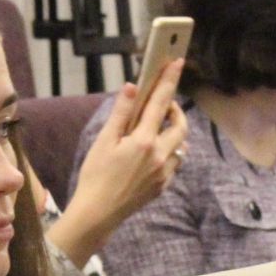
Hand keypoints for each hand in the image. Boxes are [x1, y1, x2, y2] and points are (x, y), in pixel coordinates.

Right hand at [45, 60, 189, 267]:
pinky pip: (174, 163)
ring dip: (173, 133)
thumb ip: (121, 113)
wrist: (98, 214)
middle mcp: (159, 155)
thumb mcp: (104, 141)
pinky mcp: (163, 185)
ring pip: (180, 146)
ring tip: (156, 130)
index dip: (169, 80)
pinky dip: (169, 152)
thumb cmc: (95, 176)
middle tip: (165, 105)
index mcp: (142, 141)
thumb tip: (132, 87)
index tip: (177, 62)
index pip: (160, 103)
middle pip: (180, 125)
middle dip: (176, 111)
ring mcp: (164, 172)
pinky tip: (153, 153)